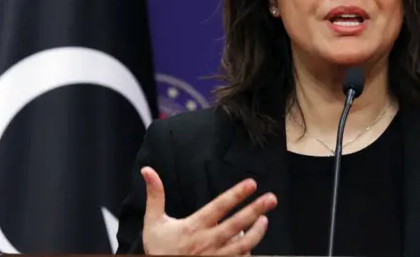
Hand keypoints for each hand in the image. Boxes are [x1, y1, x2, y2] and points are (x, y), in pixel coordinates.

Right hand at [140, 166, 277, 254]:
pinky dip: (248, 251)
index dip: (236, 194)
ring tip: (265, 219)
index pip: (219, 207)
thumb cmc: (159, 249)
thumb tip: (148, 170)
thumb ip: (155, 195)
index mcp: (193, 227)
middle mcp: (207, 242)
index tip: (251, 183)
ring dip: (257, 232)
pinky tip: (254, 242)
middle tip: (272, 198)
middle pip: (237, 224)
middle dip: (255, 209)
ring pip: (242, 244)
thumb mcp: (153, 222)